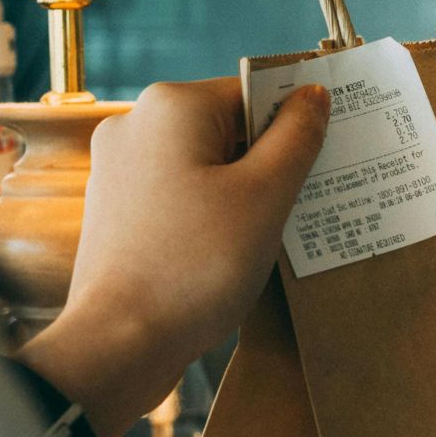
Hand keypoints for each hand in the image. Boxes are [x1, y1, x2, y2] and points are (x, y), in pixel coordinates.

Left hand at [17, 77, 330, 436]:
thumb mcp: (266, 197)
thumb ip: (296, 138)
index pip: (254, 95)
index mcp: (171, 107)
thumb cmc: (195, 268)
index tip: (317, 168)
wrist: (121, 341)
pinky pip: (180, 192)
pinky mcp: (118, 207)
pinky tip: (226, 250)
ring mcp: (120, 167)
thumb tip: (312, 96)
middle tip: (295, 208)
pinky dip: (211, 213)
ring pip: (205, 163)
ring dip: (242, 193)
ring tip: (259, 237)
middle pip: (227, 128)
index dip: (293, 129)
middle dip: (267, 165)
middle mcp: (136, 124)